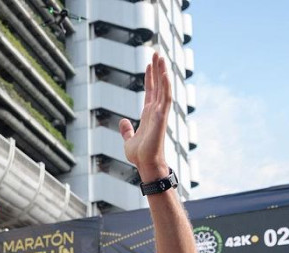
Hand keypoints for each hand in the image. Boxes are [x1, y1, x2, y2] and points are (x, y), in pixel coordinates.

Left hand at [118, 52, 170, 179]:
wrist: (145, 164)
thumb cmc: (139, 155)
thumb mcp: (128, 139)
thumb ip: (126, 130)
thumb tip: (122, 121)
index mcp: (148, 114)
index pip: (150, 91)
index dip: (150, 77)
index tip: (149, 63)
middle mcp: (155, 111)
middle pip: (158, 85)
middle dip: (157, 69)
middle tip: (157, 52)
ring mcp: (160, 113)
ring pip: (163, 88)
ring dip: (162, 72)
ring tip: (161, 56)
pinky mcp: (161, 117)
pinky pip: (166, 98)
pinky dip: (166, 85)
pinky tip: (165, 73)